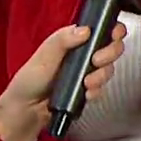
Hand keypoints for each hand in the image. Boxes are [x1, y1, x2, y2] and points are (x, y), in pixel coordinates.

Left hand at [0, 23, 127, 140]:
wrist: (26, 111)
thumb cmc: (29, 80)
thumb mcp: (44, 55)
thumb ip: (63, 40)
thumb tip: (85, 30)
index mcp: (73, 40)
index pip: (100, 29)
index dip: (112, 30)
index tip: (114, 35)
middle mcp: (83, 55)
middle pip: (112, 47)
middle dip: (109, 53)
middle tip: (96, 60)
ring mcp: (87, 73)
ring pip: (108, 69)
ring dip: (101, 75)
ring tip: (86, 83)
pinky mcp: (88, 90)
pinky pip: (102, 88)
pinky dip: (96, 91)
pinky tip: (85, 93)